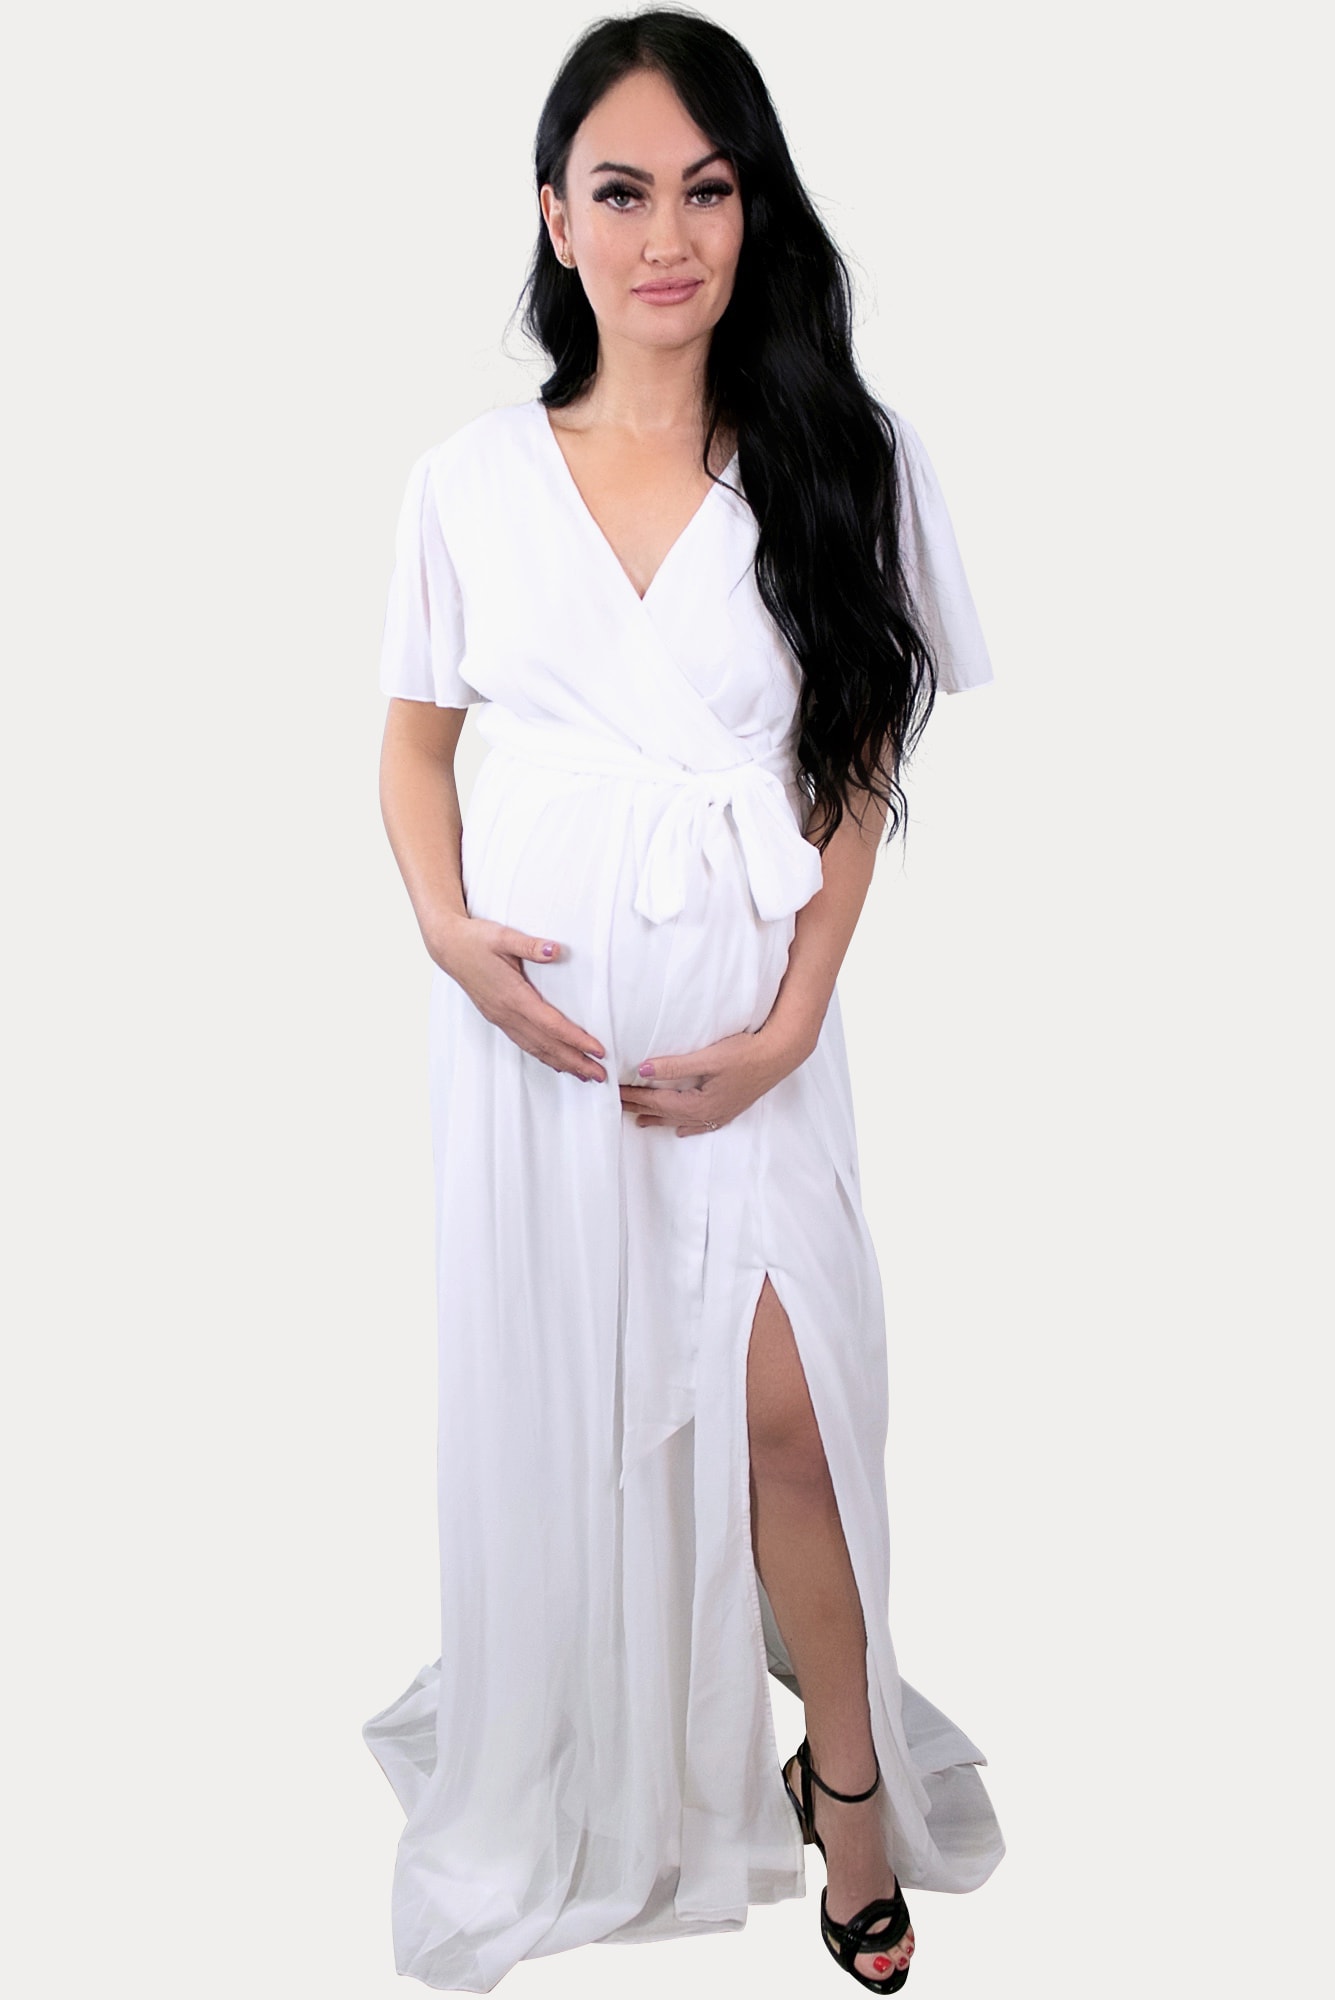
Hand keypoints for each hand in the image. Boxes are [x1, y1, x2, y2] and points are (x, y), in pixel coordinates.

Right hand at [432, 917, 607, 1082]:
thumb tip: (555, 950)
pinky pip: (524, 1043)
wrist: (448, 947)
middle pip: (546, 1044)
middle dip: (575, 1061)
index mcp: (512, 996)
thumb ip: (530, 945)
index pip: (551, 1025)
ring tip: (584, 1075)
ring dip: (561, 1063)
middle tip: (600, 1075)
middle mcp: (506, 1013)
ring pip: (535, 1048)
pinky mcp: (497, 1017)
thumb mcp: (503, 936)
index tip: (597, 1051)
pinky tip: (556, 1061)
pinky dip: (543, 1055)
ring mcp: (501, 1018)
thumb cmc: (475, 940)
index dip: (576, 1040)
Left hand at [618, 1023, 813, 1136]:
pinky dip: (687, 1126)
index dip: (634, 1097)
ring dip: (659, 1119)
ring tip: (640, 1121)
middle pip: (665, 1112)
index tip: (615, 1092)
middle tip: (617, 1105)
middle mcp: (707, 1114)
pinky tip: (681, 1130)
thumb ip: (675, 1066)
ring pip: (681, 1120)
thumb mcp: (708, 1058)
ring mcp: (720, 1113)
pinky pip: (701, 1124)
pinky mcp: (730, 1108)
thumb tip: (644, 1070)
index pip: (657, 1101)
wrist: (780, 1055)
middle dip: (640, 1108)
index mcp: (699, 1103)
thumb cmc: (745, 1053)